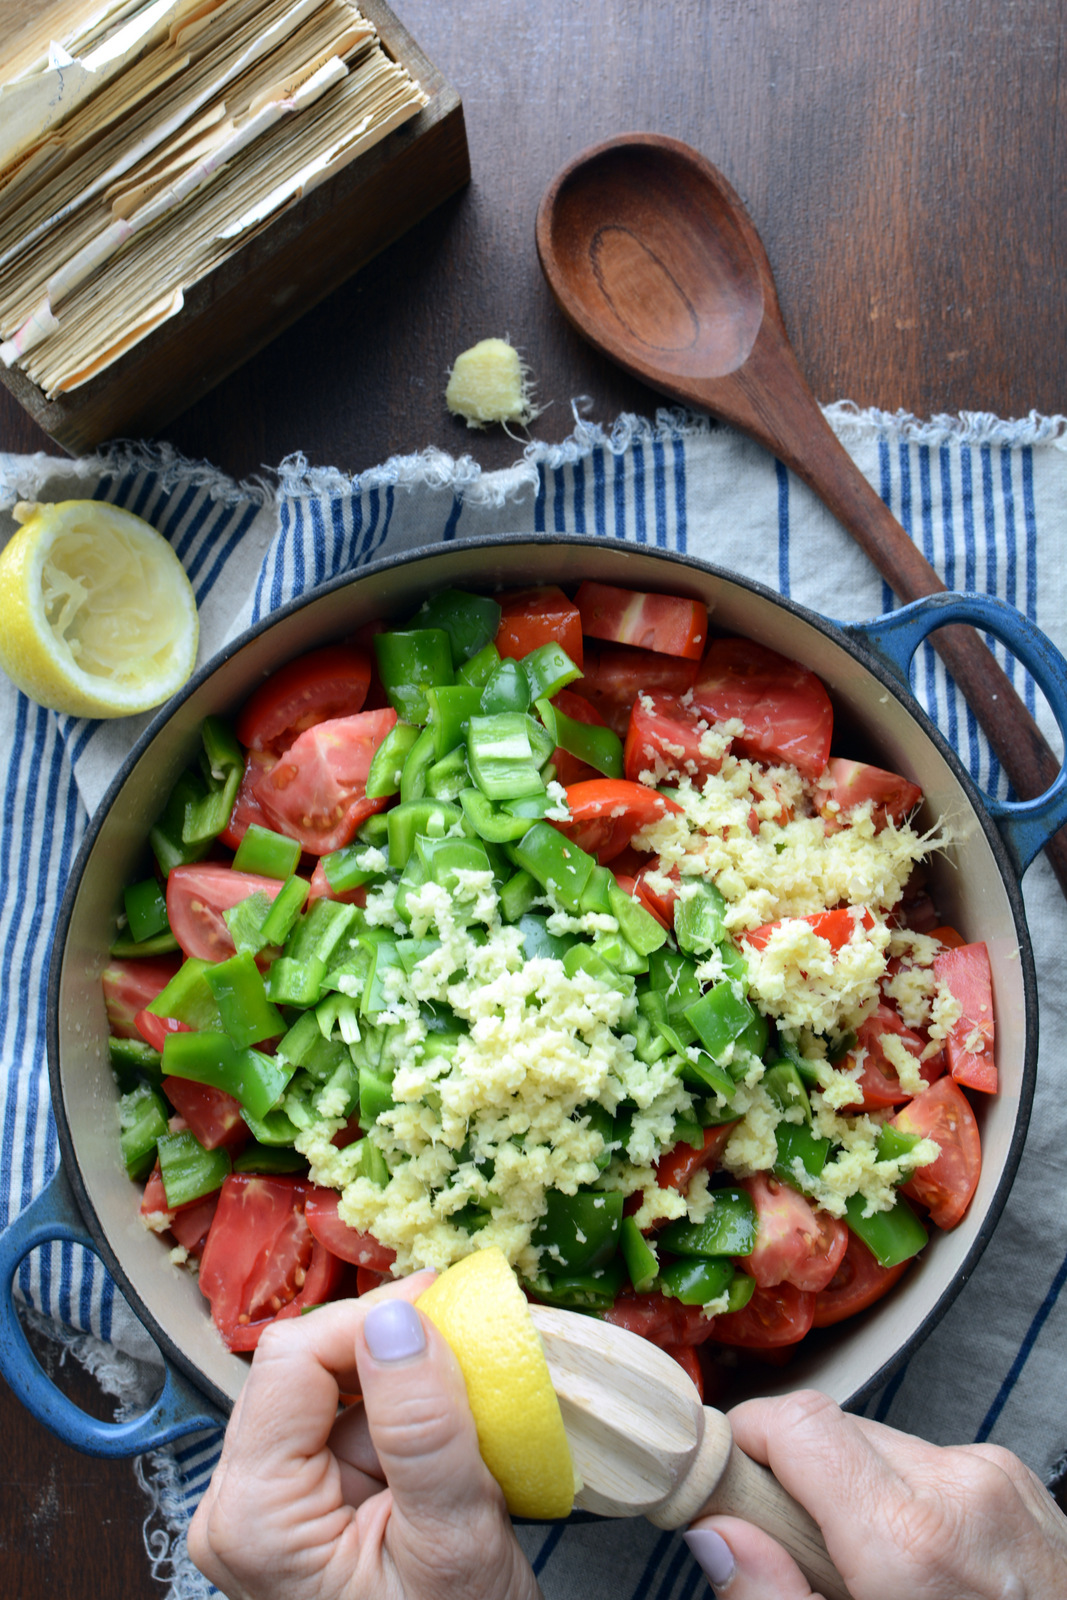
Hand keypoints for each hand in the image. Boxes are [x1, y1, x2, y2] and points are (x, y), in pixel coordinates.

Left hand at [188, 1273, 539, 1599]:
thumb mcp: (454, 1542)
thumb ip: (424, 1429)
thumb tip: (400, 1318)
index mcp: (254, 1517)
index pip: (292, 1360)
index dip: (370, 1319)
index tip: (447, 1303)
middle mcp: (240, 1505)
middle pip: (305, 1367)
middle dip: (390, 1346)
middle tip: (470, 1336)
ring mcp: (268, 1507)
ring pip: (331, 1388)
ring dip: (403, 1376)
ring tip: (471, 1388)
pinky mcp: (301, 1508)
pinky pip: (347, 1425)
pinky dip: (403, 1411)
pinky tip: (451, 1424)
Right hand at [683, 1388, 1066, 1598]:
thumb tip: (717, 1534)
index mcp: (911, 1541)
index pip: (795, 1422)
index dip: (747, 1443)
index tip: (728, 1486)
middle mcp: (958, 1489)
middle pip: (831, 1434)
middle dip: (801, 1485)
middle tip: (803, 1561)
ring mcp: (996, 1478)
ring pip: (879, 1447)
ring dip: (856, 1495)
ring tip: (875, 1576)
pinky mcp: (1016, 1480)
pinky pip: (928, 1464)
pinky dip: (907, 1503)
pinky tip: (921, 1567)